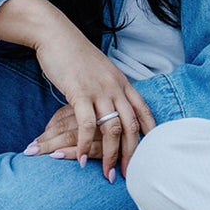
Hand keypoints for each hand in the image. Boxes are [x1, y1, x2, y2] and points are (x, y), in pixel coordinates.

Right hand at [0, 0, 156, 180]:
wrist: (57, 35)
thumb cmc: (76, 55)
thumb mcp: (100, 72)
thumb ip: (109, 88)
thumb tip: (112, 104)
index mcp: (122, 82)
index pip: (143, 110)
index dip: (150, 132)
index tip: (152, 151)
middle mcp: (115, 86)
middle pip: (131, 124)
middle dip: (132, 152)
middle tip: (129, 173)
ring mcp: (99, 89)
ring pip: (112, 128)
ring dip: (110, 154)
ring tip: (107, 173)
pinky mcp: (79, 92)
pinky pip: (87, 124)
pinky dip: (85, 144)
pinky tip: (81, 159)